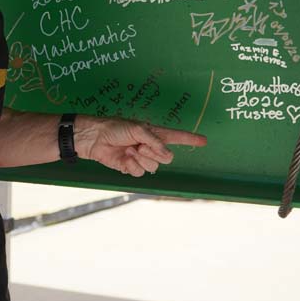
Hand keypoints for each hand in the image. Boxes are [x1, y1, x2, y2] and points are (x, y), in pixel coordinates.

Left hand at [75, 116, 206, 176]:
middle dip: (154, 152)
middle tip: (140, 145)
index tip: (204, 140)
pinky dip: (133, 166)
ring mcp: (141, 158)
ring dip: (142, 159)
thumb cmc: (115, 127)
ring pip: (154, 167)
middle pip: (167, 158)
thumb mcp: (138, 129)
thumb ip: (155, 141)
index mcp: (154, 134)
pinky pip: (140, 173)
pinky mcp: (131, 167)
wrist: (95, 138)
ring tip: (129, 150)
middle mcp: (150, 146)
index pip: (177, 137)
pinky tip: (125, 158)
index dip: (191, 139)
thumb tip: (167, 156)